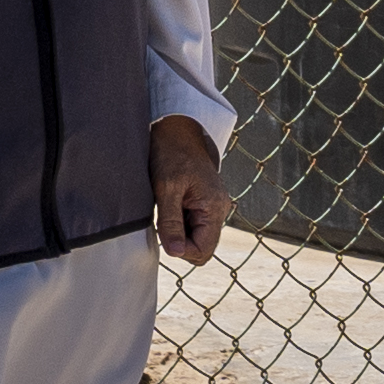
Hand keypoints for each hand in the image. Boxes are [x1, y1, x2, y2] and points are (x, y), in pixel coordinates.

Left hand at [147, 117, 227, 268]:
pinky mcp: (206, 202)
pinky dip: (180, 223)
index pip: (202, 251)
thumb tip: (175, 252)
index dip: (180, 250)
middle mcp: (219, 209)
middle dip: (181, 243)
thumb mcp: (166, 188)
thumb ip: (170, 222)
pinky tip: (171, 205)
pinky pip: (195, 225)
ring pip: (197, 238)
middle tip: (164, 222)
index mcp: (214, 207)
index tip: (163, 233)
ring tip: (167, 209)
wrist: (176, 130)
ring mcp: (214, 206)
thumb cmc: (171, 154)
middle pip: (202, 248)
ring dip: (179, 232)